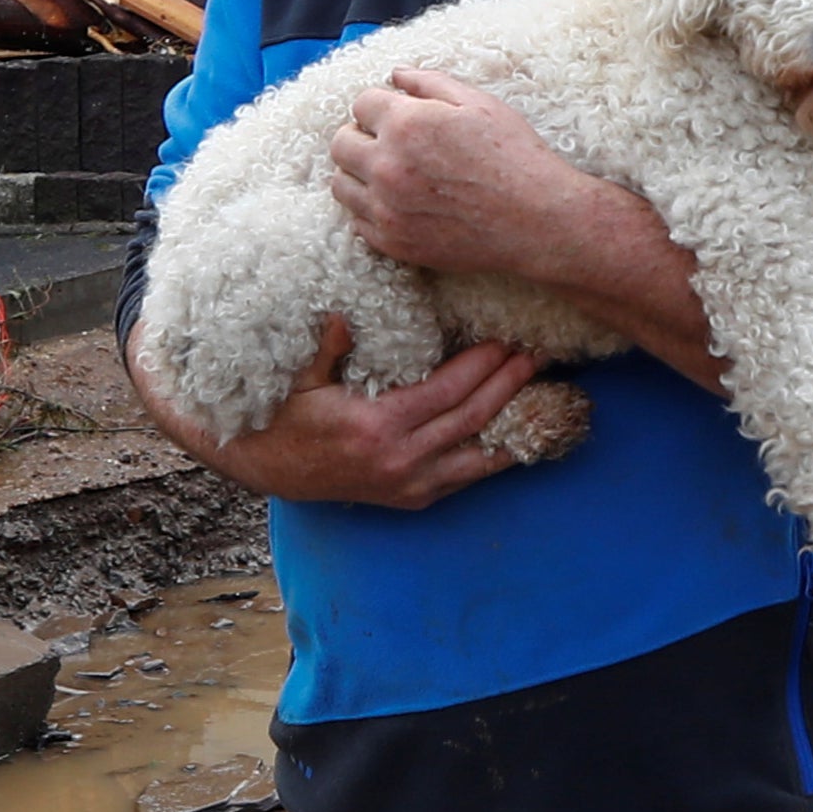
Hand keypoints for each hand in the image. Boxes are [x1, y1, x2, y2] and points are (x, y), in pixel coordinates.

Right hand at [126, 314, 543, 510]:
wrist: (264, 467)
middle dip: (510, 384)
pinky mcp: (410, 498)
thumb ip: (325, 346)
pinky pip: (465, 478)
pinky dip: (495, 457)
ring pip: (478, 456)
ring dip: (515, 422)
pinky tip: (521, 437)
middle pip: (472, 418)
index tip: (509, 339)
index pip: (447, 391)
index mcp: (376, 427)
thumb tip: (342, 313)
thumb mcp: (298, 377)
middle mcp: (399, 461)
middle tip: (539, 353)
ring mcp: (408, 485)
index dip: (483, 364)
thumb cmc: (282, 414)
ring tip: (548, 394)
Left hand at [326, 65, 612, 277]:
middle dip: (360, 135)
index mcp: (406, 124)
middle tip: (386, 140)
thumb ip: (430, 83)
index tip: (396, 112)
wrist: (536, 221)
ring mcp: (386, 208)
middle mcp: (387, 166)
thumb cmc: (514, 157)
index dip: (380, 104)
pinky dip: (370, 208)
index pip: (360, 103)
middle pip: (341, 143)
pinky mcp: (393, 242)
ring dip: (358, 172)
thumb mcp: (479, 104)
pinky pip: (357, 221)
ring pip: (341, 184)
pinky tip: (398, 202)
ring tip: (388, 172)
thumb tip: (396, 75)